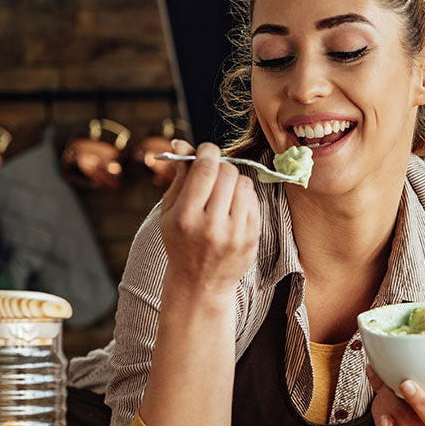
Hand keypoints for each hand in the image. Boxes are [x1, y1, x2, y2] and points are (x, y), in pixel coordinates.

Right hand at [158, 142, 259, 296]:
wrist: (200, 282)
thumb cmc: (181, 241)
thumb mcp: (170, 211)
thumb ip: (179, 176)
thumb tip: (181, 143)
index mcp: (185, 217)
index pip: (205, 169)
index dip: (207, 151)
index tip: (205, 151)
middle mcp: (211, 225)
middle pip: (227, 172)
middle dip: (220, 166)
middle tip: (212, 174)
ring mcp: (235, 233)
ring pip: (244, 184)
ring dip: (233, 181)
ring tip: (221, 194)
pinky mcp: (252, 237)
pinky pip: (254, 200)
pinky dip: (244, 197)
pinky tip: (232, 208)